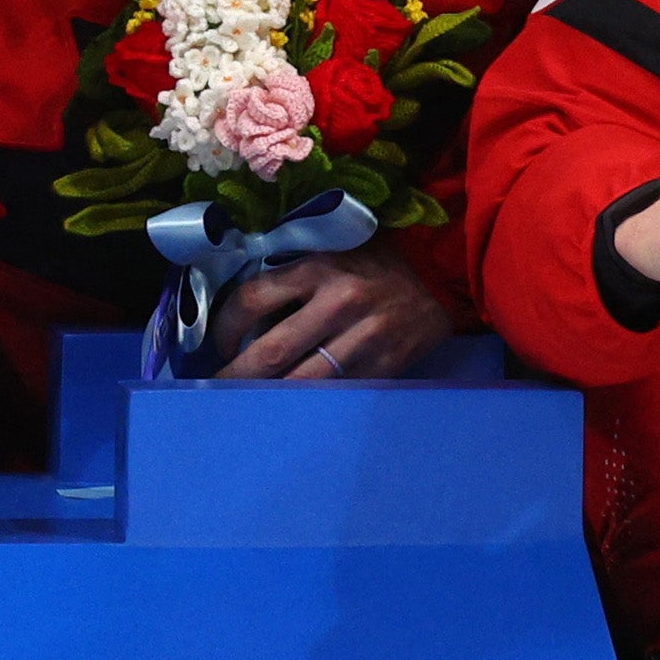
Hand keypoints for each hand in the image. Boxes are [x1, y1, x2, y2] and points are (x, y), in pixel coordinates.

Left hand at [200, 240, 465, 379]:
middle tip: (217, 387)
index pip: (252, 299)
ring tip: (246, 404)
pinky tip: (292, 408)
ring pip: (303, 382)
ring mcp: (363, 339)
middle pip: (272, 350)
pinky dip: (310, 403)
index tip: (220, 342)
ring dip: (268, 396)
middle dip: (237, 375)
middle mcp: (338, 303)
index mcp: (318, 268)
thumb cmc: (377, 261)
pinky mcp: (383, 366)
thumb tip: (243, 309)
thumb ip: (292, 274)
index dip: (225, 326)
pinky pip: (337, 392)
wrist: (442, 276)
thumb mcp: (332, 251)